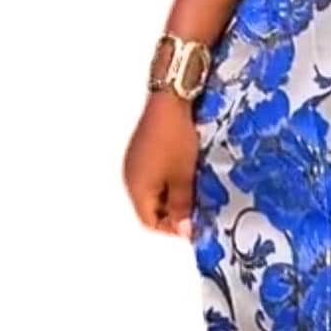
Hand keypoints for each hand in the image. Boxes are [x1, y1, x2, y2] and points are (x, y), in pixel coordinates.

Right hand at [122, 90, 201, 239]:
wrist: (170, 98)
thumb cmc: (175, 138)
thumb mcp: (183, 176)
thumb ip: (182, 206)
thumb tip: (183, 232)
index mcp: (136, 188)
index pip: (150, 222)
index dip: (172, 228)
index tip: (195, 224)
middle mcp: (131, 178)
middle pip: (151, 207)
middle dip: (175, 212)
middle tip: (199, 208)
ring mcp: (137, 162)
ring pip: (155, 191)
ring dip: (174, 195)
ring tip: (197, 190)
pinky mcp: (144, 149)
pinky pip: (156, 174)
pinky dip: (171, 179)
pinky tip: (188, 172)